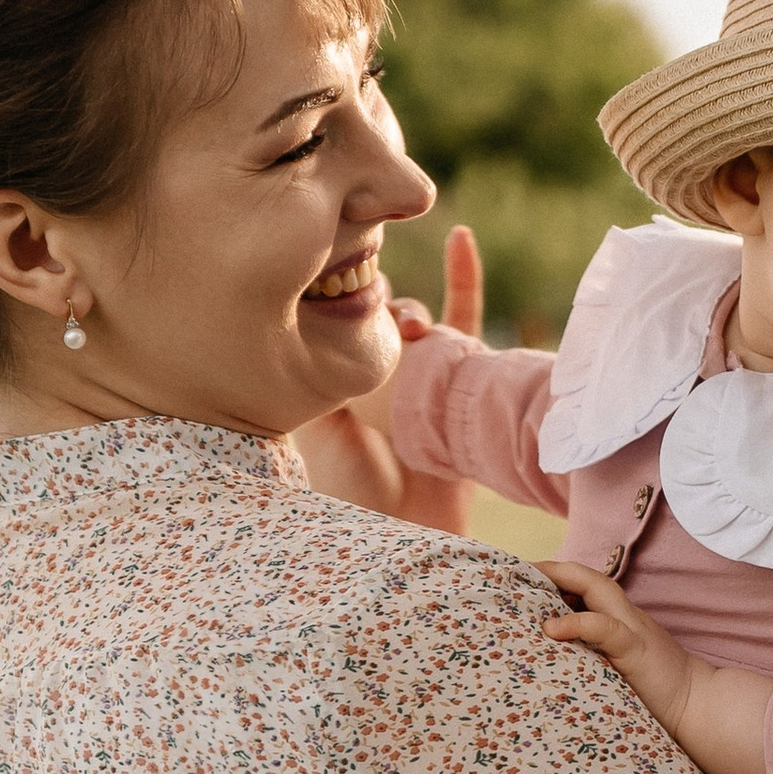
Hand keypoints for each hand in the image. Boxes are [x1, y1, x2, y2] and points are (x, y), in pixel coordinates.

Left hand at [295, 226, 484, 531]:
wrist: (415, 535)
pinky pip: (465, 317)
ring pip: (416, 315)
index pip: (328, 320)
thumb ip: (317, 385)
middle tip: (370, 298)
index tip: (322, 268)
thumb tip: (308, 324)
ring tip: (412, 327)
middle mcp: (375, 371)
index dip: (328, 293)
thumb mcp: (322, 433)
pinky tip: (458, 237)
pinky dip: (463, 275)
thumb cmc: (358, 492)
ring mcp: (418, 371)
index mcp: (335, 380)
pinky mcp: (461, 373)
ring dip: (410, 310)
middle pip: (373, 312)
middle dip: (368, 295)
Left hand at [546, 562, 772, 773]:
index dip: (559, 577)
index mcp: (623, 620)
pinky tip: (553, 628)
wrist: (699, 706)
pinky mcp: (636, 651)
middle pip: (589, 578)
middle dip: (554, 569)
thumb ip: (599, 653)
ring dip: (563, 581)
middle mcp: (627, 617)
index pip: (588, 586)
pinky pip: (605, 629)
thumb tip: (558, 653)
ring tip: (531, 583)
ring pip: (598, 590)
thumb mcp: (622, 665)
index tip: (526, 579)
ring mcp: (633, 630)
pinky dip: (578, 623)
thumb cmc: (658, 692)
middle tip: (520, 571)